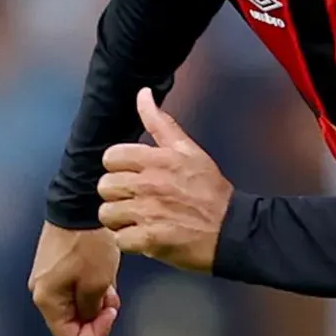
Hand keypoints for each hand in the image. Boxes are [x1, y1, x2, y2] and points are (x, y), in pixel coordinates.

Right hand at [29, 221, 122, 335]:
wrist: (79, 205)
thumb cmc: (88, 244)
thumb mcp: (97, 282)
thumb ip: (92, 310)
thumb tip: (89, 316)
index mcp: (47, 300)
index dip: (94, 334)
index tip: (110, 314)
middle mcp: (41, 291)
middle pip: (71, 323)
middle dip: (95, 316)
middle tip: (113, 299)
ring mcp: (47, 277)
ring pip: (74, 305)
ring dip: (94, 301)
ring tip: (110, 284)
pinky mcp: (54, 265)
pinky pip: (73, 288)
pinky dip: (89, 287)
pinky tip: (102, 274)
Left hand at [97, 88, 231, 272]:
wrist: (231, 230)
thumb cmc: (210, 190)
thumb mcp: (188, 150)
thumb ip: (160, 123)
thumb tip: (143, 94)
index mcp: (155, 160)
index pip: (111, 157)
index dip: (118, 167)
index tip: (132, 175)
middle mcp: (147, 184)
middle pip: (105, 186)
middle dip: (117, 194)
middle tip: (135, 200)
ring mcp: (146, 213)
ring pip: (107, 214)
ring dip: (120, 220)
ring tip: (138, 220)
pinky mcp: (148, 240)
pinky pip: (119, 240)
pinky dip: (130, 242)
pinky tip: (144, 237)